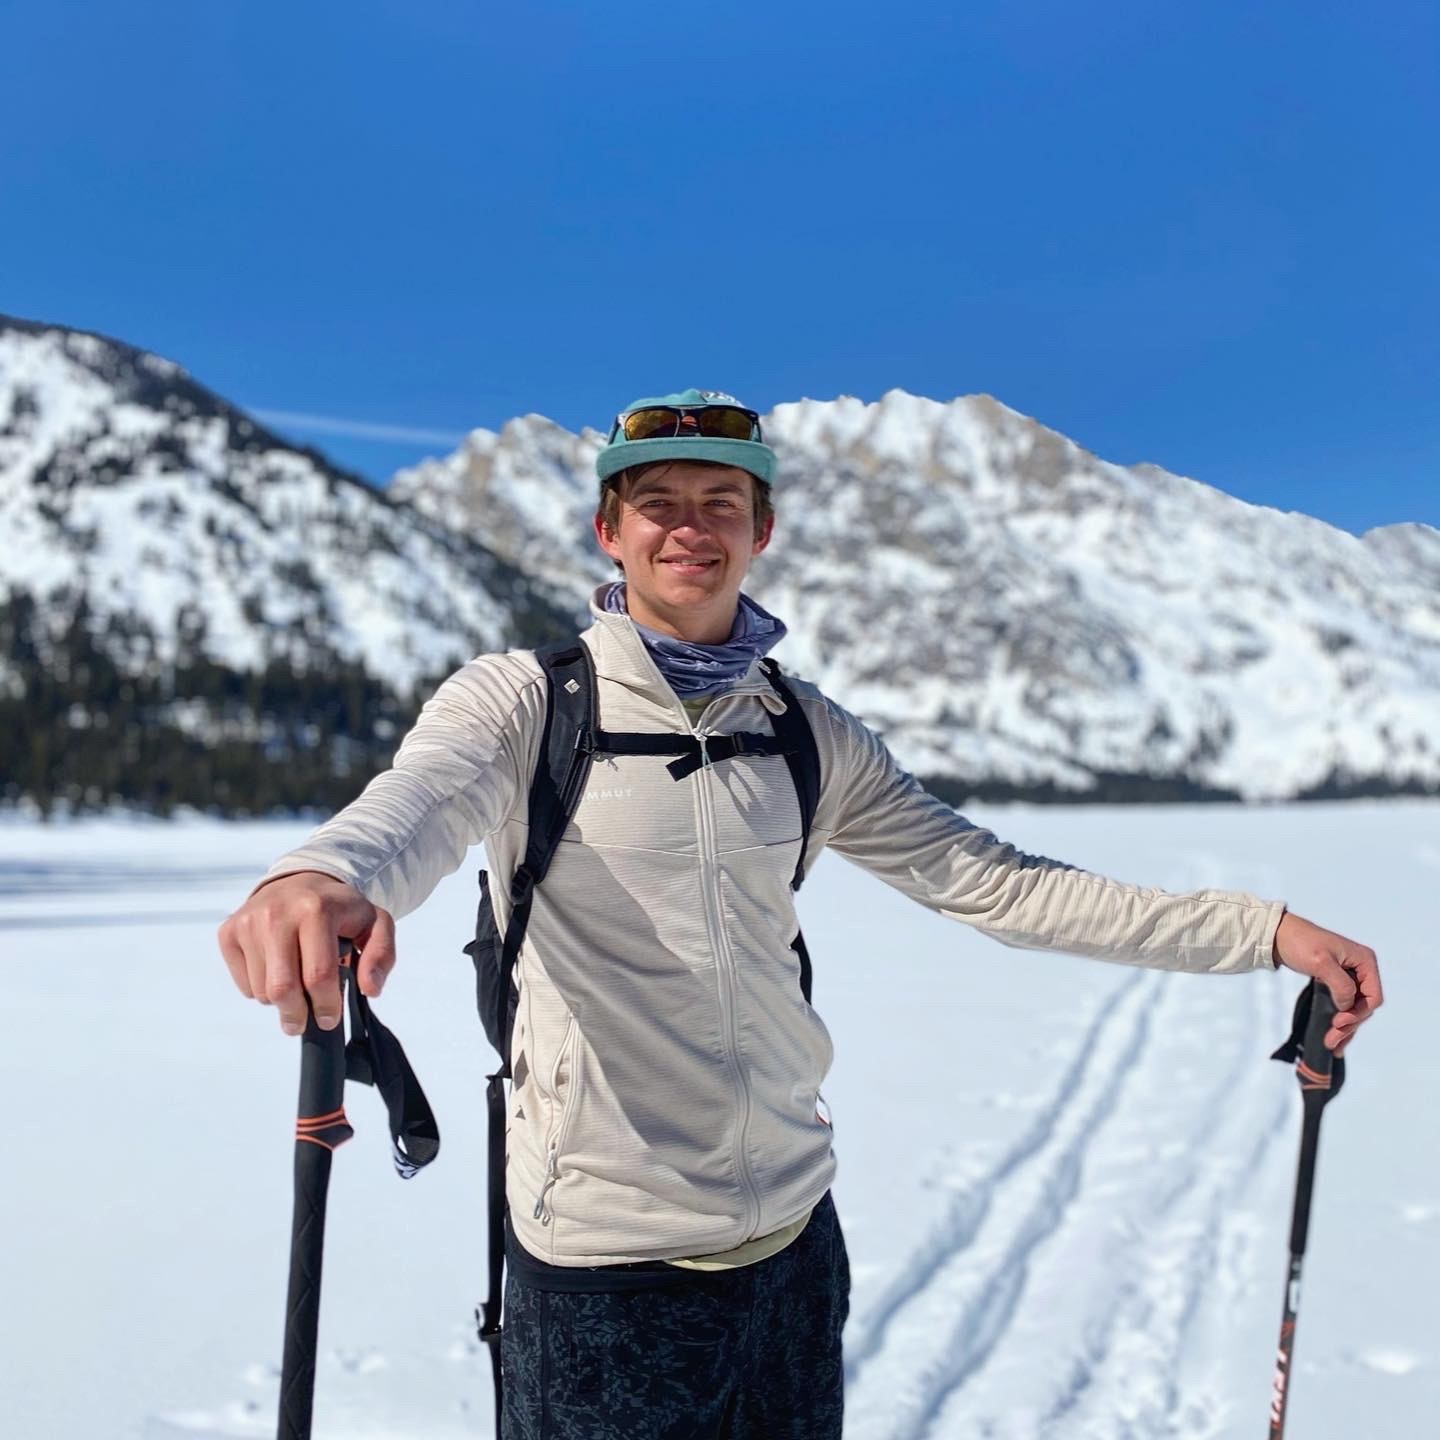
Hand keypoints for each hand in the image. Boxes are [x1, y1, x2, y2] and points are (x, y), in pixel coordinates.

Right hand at [217, 871, 395, 1035]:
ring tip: (296, 983)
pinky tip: (277, 969)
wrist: (301, 881)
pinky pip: (244, 984)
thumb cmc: (340, 910)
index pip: (318, 975)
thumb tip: (370, 989)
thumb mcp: (374, 924)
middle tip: (304, 1022)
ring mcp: (249, 922)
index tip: (329, 1019)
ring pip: (261, 991)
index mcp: (317, 911)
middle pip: (282, 988)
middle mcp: (277, 913)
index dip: (326, 1006)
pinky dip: (261, 989)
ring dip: (281, 1000)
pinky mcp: (229, 931)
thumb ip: (381, 955)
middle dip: (296, 1015)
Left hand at [1272, 911, 1381, 1054]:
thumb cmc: (1300, 943)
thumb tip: (1347, 1006)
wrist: (1278, 935)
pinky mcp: (1336, 982)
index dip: (1358, 1013)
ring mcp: (1350, 976)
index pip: (1372, 996)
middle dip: (1349, 1025)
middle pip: (1363, 1006)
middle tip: (1331, 1042)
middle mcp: (1362, 969)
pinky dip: (1339, 1020)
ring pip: (1354, 1009)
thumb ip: (1340, 985)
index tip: (1338, 1023)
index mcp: (1365, 961)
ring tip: (1332, 1046)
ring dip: (1345, 1028)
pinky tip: (1334, 1037)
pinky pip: (1344, 1005)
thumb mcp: (1321, 963)